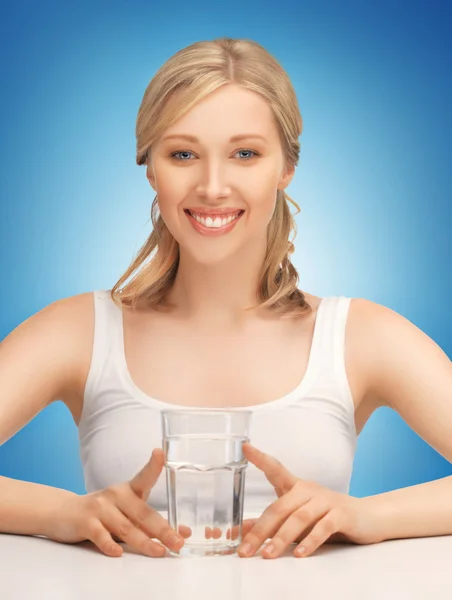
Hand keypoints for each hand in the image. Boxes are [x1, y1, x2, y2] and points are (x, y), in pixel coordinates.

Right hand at [46, 448, 189, 556]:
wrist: (64, 512)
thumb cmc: (104, 513)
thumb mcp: (127, 514)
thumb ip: (151, 523)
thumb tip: (183, 533)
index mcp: (128, 490)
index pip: (144, 477)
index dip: (154, 465)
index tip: (160, 453)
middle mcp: (116, 495)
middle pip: (142, 513)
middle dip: (162, 529)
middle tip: (178, 541)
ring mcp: (100, 507)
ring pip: (125, 527)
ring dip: (144, 541)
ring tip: (159, 552)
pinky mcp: (86, 522)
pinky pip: (100, 535)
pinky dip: (110, 544)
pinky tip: (118, 552)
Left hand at [237, 443, 382, 558]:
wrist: (367, 517)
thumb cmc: (325, 516)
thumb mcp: (296, 518)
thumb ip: (271, 523)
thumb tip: (243, 530)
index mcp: (295, 486)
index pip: (275, 469)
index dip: (260, 458)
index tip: (245, 447)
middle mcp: (308, 490)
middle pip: (280, 507)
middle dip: (261, 530)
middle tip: (245, 549)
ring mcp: (325, 500)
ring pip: (299, 518)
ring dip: (282, 538)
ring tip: (268, 555)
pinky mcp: (341, 515)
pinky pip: (323, 527)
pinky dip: (310, 541)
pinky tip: (300, 553)